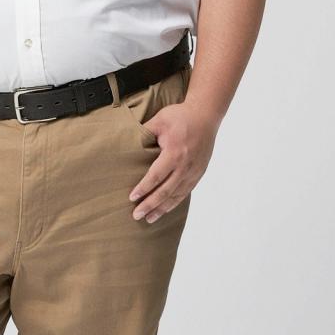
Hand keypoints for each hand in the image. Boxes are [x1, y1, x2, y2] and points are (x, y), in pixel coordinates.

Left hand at [128, 100, 219, 222]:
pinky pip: (185, 192)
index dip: (144, 188)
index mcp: (175, 152)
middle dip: (150, 204)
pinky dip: (174, 203)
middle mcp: (186, 165)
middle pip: (166, 190)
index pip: (156, 175)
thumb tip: (128, 144)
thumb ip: (145, 133)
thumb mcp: (160, 120)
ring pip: (177, 195)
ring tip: (149, 219)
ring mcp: (194, 171)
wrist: (206, 115)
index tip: (132, 198)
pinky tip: (165, 209)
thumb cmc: (181, 116)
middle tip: (136, 215)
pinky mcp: (199, 173)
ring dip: (162, 208)